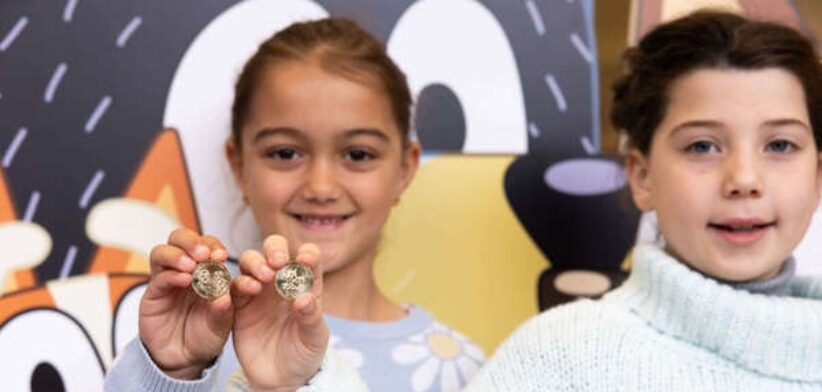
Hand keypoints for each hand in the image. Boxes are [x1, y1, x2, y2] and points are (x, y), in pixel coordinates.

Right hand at [138, 227, 233, 378]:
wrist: (184, 359)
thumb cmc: (205, 336)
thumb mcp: (222, 325)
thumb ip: (224, 311)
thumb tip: (225, 296)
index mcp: (206, 270)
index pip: (206, 244)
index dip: (213, 245)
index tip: (221, 254)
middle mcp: (185, 270)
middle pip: (180, 239)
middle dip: (191, 241)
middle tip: (203, 253)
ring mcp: (167, 280)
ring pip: (162, 252)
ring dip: (177, 254)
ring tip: (191, 266)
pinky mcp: (153, 294)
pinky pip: (158, 277)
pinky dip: (170, 275)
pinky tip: (184, 281)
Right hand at [231, 235, 327, 390]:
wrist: (280, 378)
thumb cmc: (303, 353)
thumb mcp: (314, 338)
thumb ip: (311, 318)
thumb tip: (303, 298)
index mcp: (305, 284)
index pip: (308, 257)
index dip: (307, 253)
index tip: (305, 260)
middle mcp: (280, 281)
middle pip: (275, 250)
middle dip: (275, 249)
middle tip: (278, 262)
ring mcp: (258, 291)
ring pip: (250, 261)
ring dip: (255, 263)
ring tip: (263, 279)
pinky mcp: (239, 305)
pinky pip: (232, 286)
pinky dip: (237, 283)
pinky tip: (247, 290)